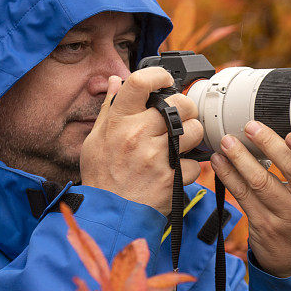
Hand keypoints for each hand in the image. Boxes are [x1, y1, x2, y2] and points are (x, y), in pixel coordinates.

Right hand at [80, 67, 203, 215]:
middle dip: (185, 109)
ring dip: (192, 137)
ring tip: (179, 146)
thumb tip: (117, 81)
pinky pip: (194, 164)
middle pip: (180, 103)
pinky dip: (189, 168)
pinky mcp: (171, 178)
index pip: (140, 82)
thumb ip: (110, 108)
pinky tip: (175, 171)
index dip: (159, 75)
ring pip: (194, 131)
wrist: (109, 215)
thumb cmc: (102, 177)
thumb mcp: (95, 139)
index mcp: (119, 121)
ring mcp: (155, 157)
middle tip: (180, 118)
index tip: (165, 80)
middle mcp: (138, 134)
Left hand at [210, 121, 290, 277]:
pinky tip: (220, 161)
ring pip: (260, 182)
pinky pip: (242, 196)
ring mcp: (286, 217)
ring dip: (240, 158)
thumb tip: (285, 122)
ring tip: (227, 141)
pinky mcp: (263, 225)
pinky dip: (228, 175)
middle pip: (290, 171)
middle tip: (251, 126)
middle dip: (268, 145)